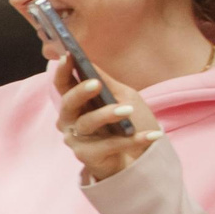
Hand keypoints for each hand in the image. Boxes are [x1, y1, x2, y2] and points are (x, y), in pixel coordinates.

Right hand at [54, 57, 162, 181]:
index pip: (63, 85)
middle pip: (68, 104)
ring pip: (87, 123)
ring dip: (108, 115)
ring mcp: (76, 139)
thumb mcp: (122, 97)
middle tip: (97, 84)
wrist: (137, 157)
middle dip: (80, 92)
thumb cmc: (126, 124)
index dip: (62, 71)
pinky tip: (152, 135)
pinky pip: (109, 145)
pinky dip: (133, 140)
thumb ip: (107, 82)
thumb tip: (89, 62)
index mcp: (75, 103)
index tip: (67, 56)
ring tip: (128, 110)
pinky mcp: (88, 156)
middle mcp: (70, 121)